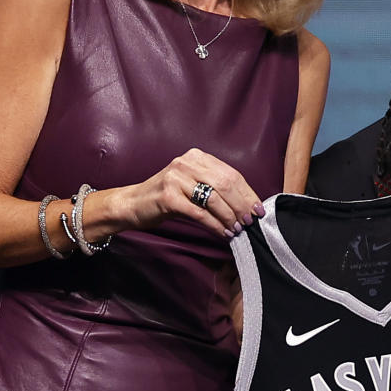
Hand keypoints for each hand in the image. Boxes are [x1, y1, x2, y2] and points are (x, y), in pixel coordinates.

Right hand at [95, 149, 263, 239]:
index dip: (248, 194)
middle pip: (225, 185)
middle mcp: (186, 163)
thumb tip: (246, 205)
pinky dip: (215, 225)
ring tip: (237, 230)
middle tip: (250, 222)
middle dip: (242, 206)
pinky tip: (223, 233)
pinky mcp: (168, 196)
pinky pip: (200, 213)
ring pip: (214, 200)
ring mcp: (176, 178)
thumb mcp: (191, 184)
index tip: (258, 210)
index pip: (231, 174)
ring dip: (230, 218)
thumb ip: (214, 187)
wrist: (132, 204)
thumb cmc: (166, 198)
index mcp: (196, 157)